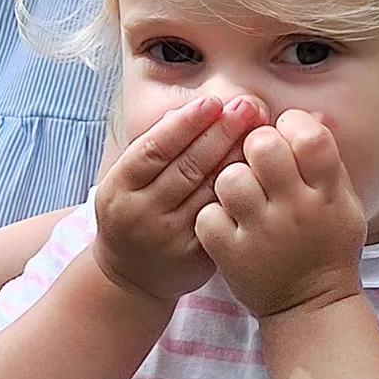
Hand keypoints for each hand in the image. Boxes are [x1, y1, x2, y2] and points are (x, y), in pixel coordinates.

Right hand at [92, 95, 265, 304]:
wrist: (131, 276)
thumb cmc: (134, 213)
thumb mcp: (127, 181)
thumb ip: (154, 149)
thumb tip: (191, 109)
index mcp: (118, 188)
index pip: (154, 148)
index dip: (185, 123)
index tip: (213, 102)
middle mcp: (140, 213)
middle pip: (186, 167)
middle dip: (220, 132)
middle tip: (247, 107)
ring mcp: (167, 238)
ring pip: (208, 191)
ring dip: (237, 158)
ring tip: (260, 131)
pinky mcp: (193, 258)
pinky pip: (222, 217)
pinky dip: (240, 192)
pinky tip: (259, 171)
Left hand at [195, 112, 367, 320]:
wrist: (310, 305)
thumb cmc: (327, 247)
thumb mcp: (343, 203)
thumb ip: (325, 162)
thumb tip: (306, 116)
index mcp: (328, 193)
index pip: (309, 134)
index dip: (291, 124)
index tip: (286, 135)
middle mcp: (295, 210)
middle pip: (263, 146)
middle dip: (256, 144)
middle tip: (258, 161)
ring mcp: (261, 233)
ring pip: (229, 177)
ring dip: (231, 179)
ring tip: (241, 195)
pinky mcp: (231, 254)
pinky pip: (207, 214)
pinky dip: (213, 215)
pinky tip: (227, 222)